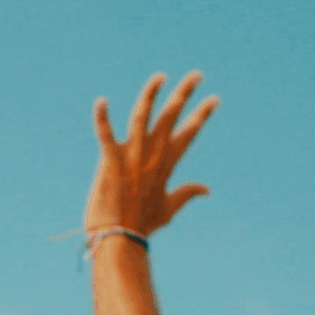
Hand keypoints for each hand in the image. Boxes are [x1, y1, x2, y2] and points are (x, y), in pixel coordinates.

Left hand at [85, 71, 217, 238]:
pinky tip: (101, 101)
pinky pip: (105, 137)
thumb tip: (208, 189)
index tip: (214, 99)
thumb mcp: (169, 209)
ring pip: (142, 119)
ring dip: (150, 96)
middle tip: (196, 74)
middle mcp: (151, 157)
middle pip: (170, 119)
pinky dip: (102, 120)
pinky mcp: (111, 163)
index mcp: (166, 166)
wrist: (119, 239)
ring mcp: (131, 159)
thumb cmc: (141, 225)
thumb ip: (188, 194)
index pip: (188, 134)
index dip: (201, 116)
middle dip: (184, 94)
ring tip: (160, 76)